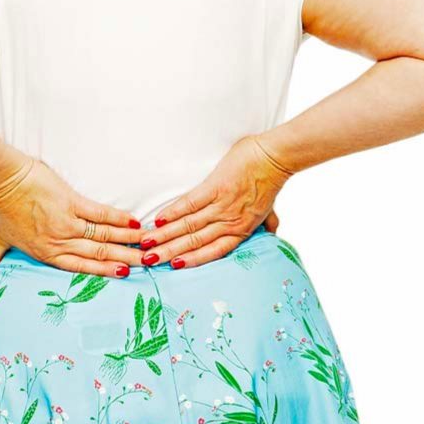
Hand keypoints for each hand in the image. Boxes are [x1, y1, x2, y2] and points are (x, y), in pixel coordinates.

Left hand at [0, 156, 144, 276]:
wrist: (2, 180)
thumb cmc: (1, 208)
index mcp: (47, 252)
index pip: (81, 266)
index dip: (104, 271)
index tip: (124, 275)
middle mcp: (60, 241)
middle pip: (99, 254)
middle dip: (125, 259)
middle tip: (148, 263)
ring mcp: (67, 222)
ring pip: (104, 236)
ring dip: (128, 241)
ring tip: (147, 245)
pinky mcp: (71, 202)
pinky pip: (100, 214)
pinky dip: (119, 220)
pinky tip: (134, 224)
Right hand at [139, 134, 293, 268]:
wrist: (275, 157)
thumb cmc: (271, 181)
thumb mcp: (270, 209)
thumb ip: (266, 223)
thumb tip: (271, 233)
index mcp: (241, 229)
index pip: (212, 251)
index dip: (192, 260)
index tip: (172, 267)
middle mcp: (229, 222)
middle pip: (194, 241)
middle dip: (169, 252)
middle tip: (148, 260)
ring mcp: (222, 205)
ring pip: (189, 225)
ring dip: (165, 235)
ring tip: (147, 243)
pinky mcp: (215, 186)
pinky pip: (190, 203)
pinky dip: (173, 212)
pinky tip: (159, 220)